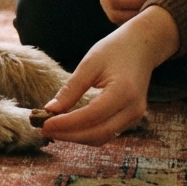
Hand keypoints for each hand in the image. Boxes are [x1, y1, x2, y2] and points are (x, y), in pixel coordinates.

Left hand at [41, 6, 178, 145]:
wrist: (142, 48)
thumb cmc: (115, 50)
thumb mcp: (89, 64)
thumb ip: (71, 88)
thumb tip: (50, 109)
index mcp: (123, 92)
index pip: (91, 116)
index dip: (66, 124)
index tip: (44, 123)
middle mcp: (133, 109)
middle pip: (98, 134)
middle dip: (69, 135)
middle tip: (45, 129)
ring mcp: (135, 116)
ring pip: (103, 137)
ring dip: (77, 137)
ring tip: (54, 129)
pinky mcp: (132, 118)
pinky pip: (108, 132)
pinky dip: (87, 133)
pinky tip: (70, 126)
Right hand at [95, 0, 155, 23]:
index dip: (134, 2)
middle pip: (113, 12)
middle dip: (135, 13)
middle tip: (155, 5)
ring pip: (116, 17)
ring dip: (135, 17)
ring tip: (152, 7)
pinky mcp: (114, 0)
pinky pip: (121, 15)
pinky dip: (134, 16)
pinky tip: (148, 8)